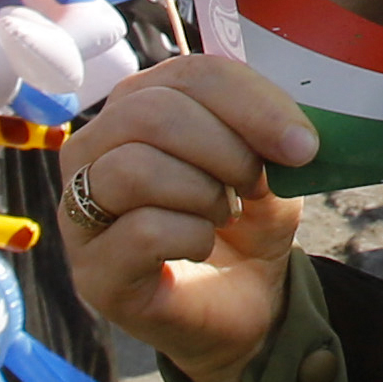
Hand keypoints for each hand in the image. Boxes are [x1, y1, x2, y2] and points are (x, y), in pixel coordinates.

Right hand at [50, 49, 316, 381]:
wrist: (245, 307)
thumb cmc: (246, 225)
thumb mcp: (270, 169)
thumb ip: (269, 136)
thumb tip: (291, 133)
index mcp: (137, 105)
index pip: (188, 74)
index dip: (251, 103)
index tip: (301, 144)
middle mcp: (94, 150)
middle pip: (149, 112)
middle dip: (224, 149)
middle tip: (254, 184)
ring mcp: (80, 212)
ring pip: (131, 168)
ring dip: (202, 192)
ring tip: (223, 214)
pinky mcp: (92, 271)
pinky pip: (139, 230)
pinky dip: (191, 235)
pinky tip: (202, 244)